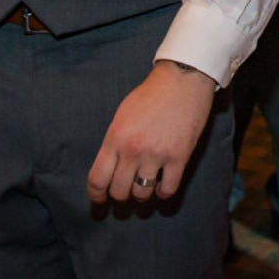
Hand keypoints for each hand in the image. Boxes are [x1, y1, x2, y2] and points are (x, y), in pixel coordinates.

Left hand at [88, 61, 216, 203]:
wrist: (183, 79)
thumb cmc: (151, 95)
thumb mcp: (122, 115)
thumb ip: (113, 143)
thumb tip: (108, 170)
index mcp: (115, 138)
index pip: (97, 180)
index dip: (96, 195)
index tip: (100, 199)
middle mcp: (133, 150)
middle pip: (119, 192)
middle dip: (120, 195)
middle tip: (125, 190)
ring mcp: (157, 155)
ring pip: (142, 194)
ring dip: (142, 194)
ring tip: (144, 186)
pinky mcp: (180, 157)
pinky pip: (168, 190)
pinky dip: (163, 192)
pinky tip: (162, 185)